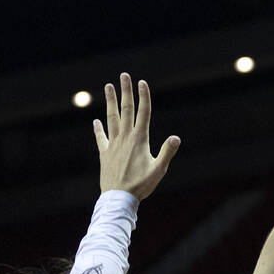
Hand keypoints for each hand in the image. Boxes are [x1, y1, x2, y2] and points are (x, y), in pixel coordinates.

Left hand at [93, 73, 180, 200]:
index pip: (143, 113)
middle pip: (126, 110)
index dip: (143, 97)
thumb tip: (176, 138)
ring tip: (108, 87)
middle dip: (126, 92)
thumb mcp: (159, 170)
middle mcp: (125, 138)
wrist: (118, 197)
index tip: (142, 82)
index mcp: (140, 140)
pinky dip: (99, 129)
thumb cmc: (141, 185)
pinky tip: (96, 121)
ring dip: (110, 102)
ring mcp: (113, 144)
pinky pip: (101, 138)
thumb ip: (167, 152)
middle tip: (124, 76)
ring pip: (111, 118)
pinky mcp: (105, 153)